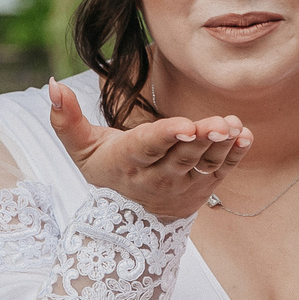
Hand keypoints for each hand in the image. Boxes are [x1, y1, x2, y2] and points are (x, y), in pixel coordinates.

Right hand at [46, 81, 250, 221]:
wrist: (133, 215)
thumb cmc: (108, 167)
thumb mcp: (81, 148)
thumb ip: (65, 119)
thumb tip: (52, 84)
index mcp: (129, 161)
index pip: (149, 146)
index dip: (167, 136)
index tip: (185, 125)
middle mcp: (159, 176)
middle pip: (183, 156)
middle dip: (202, 139)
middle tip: (219, 123)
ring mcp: (184, 183)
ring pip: (206, 163)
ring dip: (223, 144)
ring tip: (233, 126)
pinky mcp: (204, 185)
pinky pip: (223, 170)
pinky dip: (236, 155)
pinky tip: (245, 137)